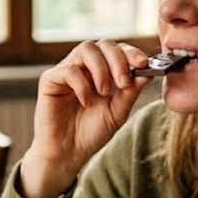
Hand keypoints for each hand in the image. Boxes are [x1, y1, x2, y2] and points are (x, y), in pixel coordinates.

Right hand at [19, 40, 150, 197]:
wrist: (68, 154)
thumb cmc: (91, 134)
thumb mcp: (117, 112)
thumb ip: (130, 92)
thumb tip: (146, 72)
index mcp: (102, 72)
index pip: (117, 50)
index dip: (130, 52)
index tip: (143, 64)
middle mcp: (84, 67)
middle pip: (103, 44)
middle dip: (118, 60)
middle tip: (124, 83)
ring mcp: (67, 71)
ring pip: (86, 49)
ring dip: (101, 69)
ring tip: (103, 93)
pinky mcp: (50, 80)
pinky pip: (69, 69)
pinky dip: (82, 85)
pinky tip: (86, 102)